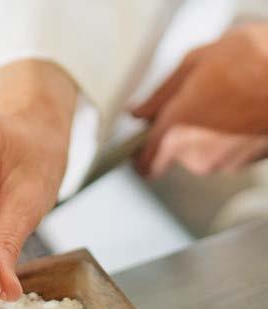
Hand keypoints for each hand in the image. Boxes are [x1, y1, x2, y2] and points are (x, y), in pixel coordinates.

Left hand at [133, 23, 267, 176]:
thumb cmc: (255, 61)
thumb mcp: (196, 62)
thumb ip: (160, 94)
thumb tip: (138, 113)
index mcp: (175, 128)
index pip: (145, 161)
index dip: (139, 157)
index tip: (137, 151)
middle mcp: (194, 153)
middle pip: (174, 150)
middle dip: (180, 130)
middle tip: (199, 100)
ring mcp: (221, 162)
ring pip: (199, 151)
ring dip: (205, 132)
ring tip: (227, 101)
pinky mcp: (243, 164)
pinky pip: (223, 153)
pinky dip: (226, 138)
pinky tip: (241, 113)